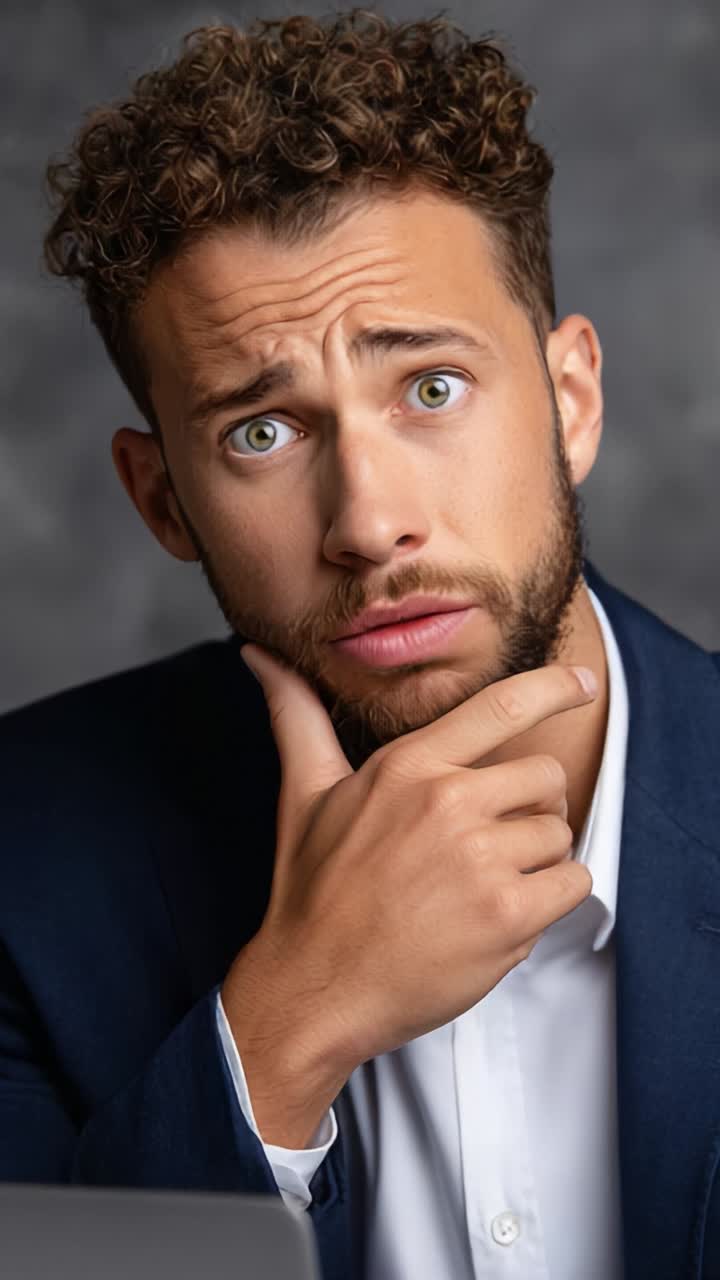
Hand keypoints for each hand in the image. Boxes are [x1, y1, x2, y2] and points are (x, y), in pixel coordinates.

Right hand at [225, 648, 594, 1084]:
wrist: (315, 988)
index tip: (583, 684)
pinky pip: (572, 885)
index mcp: (408, 766)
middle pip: (546, 777)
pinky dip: (549, 901)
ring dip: (536, 862)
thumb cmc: (312, 891)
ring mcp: (480, 861)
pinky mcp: (506, 917)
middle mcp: (448, 803)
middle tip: (493, 840)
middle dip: (533, 807)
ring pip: (559, 837)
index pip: (501, 707)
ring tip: (481, 887)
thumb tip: (258, 655)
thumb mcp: (304, 791)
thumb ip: (297, 716)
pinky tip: (500, 915)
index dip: (554, 688)